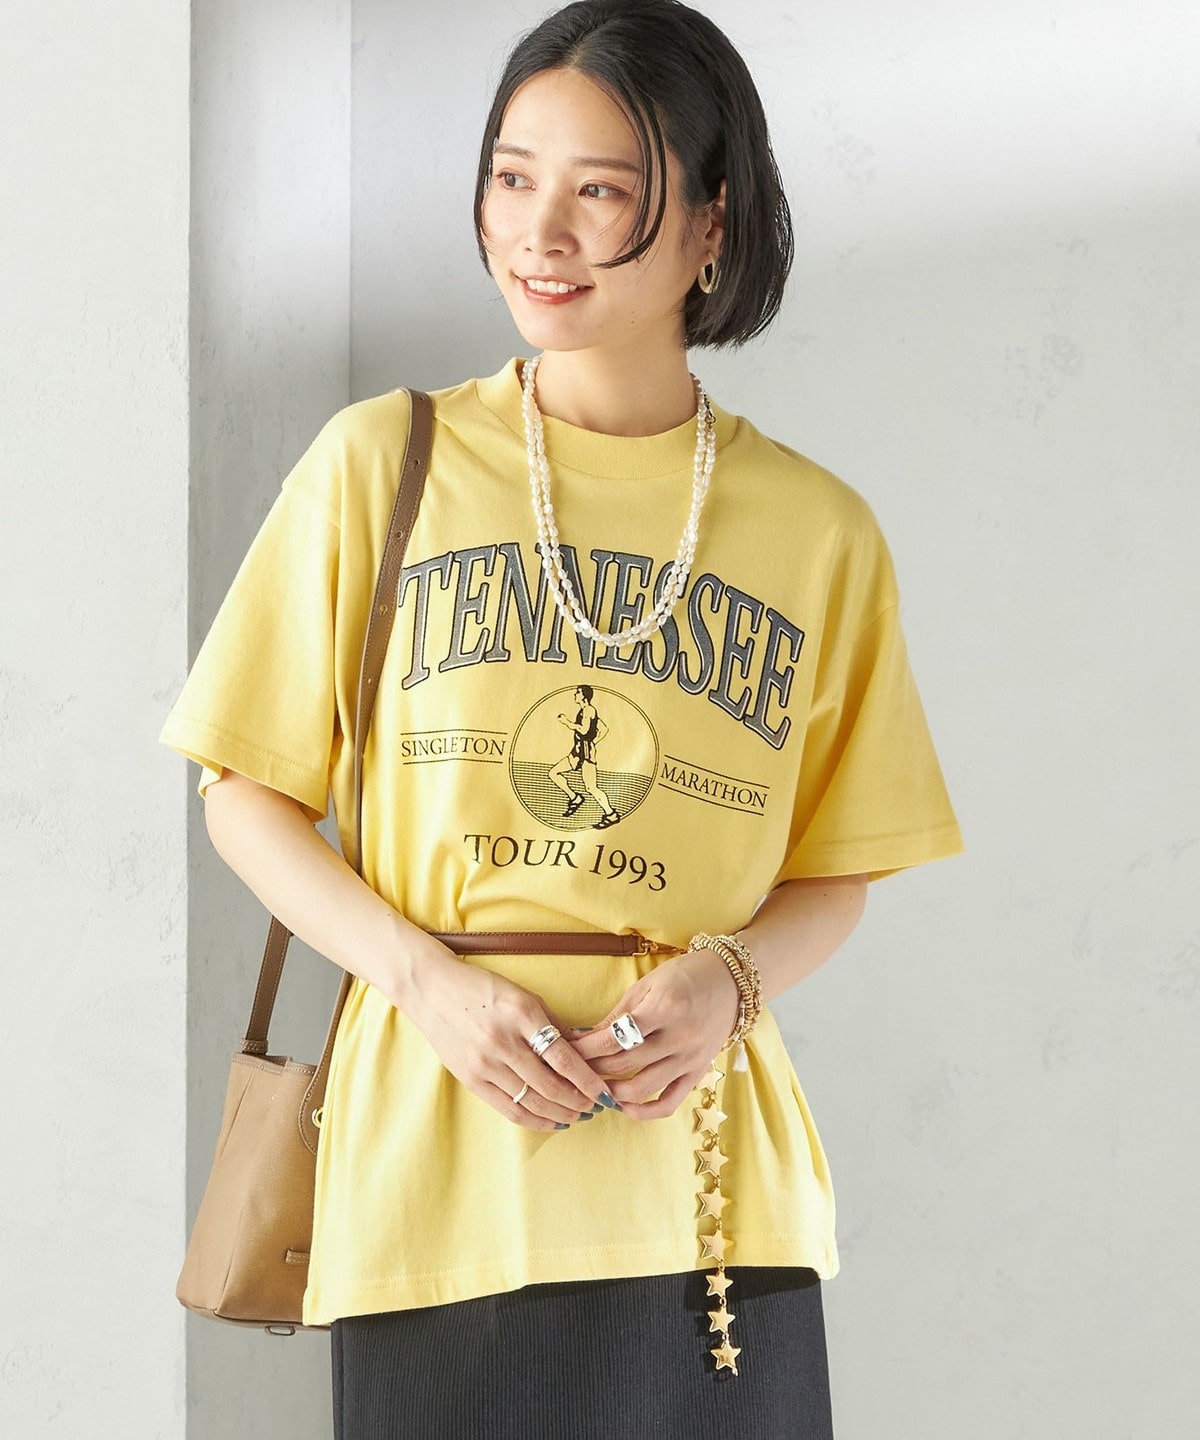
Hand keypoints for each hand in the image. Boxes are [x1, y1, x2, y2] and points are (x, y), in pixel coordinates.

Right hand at [403, 946, 611, 1131]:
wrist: (431, 989)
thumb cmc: (482, 988)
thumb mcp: (523, 996)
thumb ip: (552, 1024)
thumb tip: (584, 1050)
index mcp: (522, 1014)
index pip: (564, 1057)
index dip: (588, 1080)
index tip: (605, 1092)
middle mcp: (503, 1041)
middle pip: (550, 1085)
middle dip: (579, 1101)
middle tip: (596, 1107)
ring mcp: (484, 1062)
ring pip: (531, 1101)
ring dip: (560, 1113)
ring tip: (578, 1116)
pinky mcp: (470, 1078)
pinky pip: (507, 1108)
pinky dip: (533, 1119)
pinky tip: (551, 1121)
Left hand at [568, 949, 739, 1119]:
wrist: (731, 981)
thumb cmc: (684, 975)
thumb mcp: (647, 985)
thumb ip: (617, 1015)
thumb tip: (584, 1038)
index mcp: (664, 1008)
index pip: (614, 1038)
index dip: (585, 1048)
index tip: (566, 1050)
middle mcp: (679, 1037)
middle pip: (624, 1064)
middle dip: (591, 1069)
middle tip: (571, 1069)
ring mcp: (690, 1058)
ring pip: (642, 1088)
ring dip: (611, 1092)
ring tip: (592, 1086)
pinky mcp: (698, 1072)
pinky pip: (670, 1102)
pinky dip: (645, 1111)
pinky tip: (624, 1108)